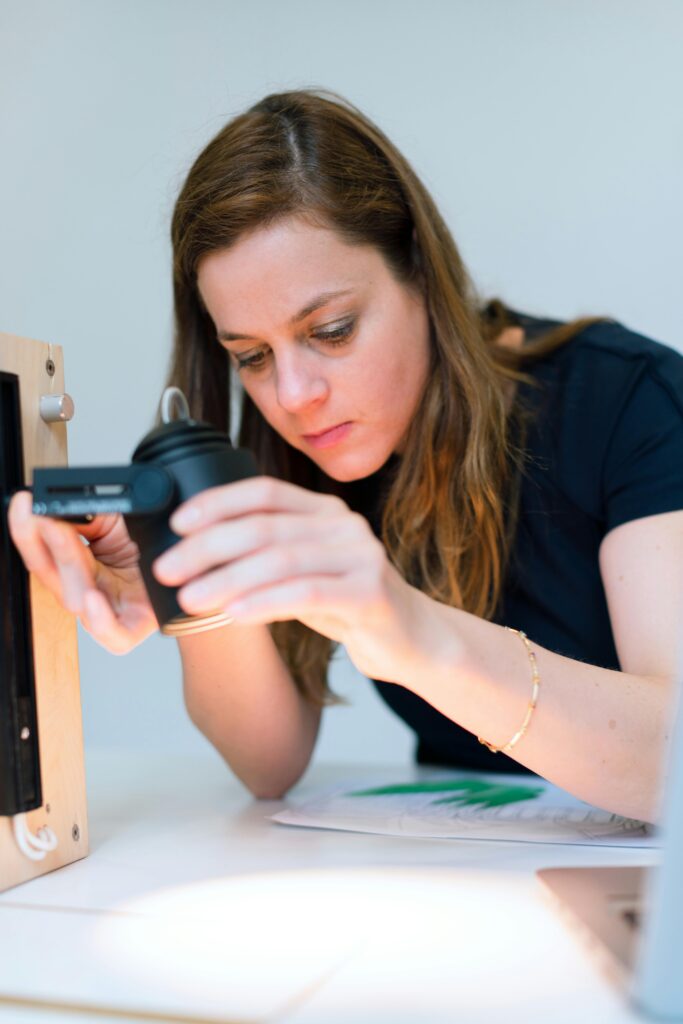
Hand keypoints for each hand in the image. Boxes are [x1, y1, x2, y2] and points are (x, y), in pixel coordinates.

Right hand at [8, 490, 157, 653]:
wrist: (198, 562)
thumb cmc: (156, 545)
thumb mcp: (118, 519)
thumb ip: (86, 514)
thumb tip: (56, 504)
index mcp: (82, 567)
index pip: (45, 552)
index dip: (29, 530)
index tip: (23, 504)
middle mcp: (91, 591)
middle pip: (52, 574)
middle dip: (38, 541)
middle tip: (35, 515)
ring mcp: (110, 612)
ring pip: (76, 599)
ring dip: (66, 564)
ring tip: (62, 536)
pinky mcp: (134, 628)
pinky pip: (112, 635)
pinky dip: (98, 619)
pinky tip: (91, 597)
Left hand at [152, 476, 426, 680]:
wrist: (410, 639)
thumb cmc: (348, 604)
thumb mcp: (304, 571)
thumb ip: (266, 556)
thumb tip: (193, 555)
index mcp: (324, 511)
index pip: (263, 493)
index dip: (216, 504)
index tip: (176, 524)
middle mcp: (344, 525)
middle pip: (264, 527)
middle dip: (208, 548)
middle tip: (168, 568)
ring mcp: (362, 557)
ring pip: (281, 561)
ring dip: (227, 579)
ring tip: (190, 597)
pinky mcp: (371, 593)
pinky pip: (308, 593)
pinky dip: (264, 602)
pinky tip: (234, 613)